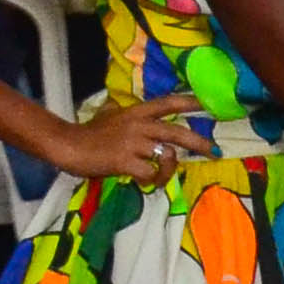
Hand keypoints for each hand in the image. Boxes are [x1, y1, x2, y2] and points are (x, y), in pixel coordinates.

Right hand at [55, 92, 218, 185]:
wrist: (68, 146)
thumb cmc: (88, 133)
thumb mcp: (108, 115)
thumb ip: (120, 112)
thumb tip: (114, 106)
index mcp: (136, 112)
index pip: (167, 103)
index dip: (188, 103)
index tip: (207, 104)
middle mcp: (138, 125)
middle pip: (177, 132)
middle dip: (200, 142)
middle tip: (215, 151)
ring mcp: (133, 143)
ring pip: (167, 156)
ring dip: (169, 169)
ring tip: (162, 175)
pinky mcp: (125, 161)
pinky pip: (151, 174)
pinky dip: (153, 180)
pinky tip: (145, 181)